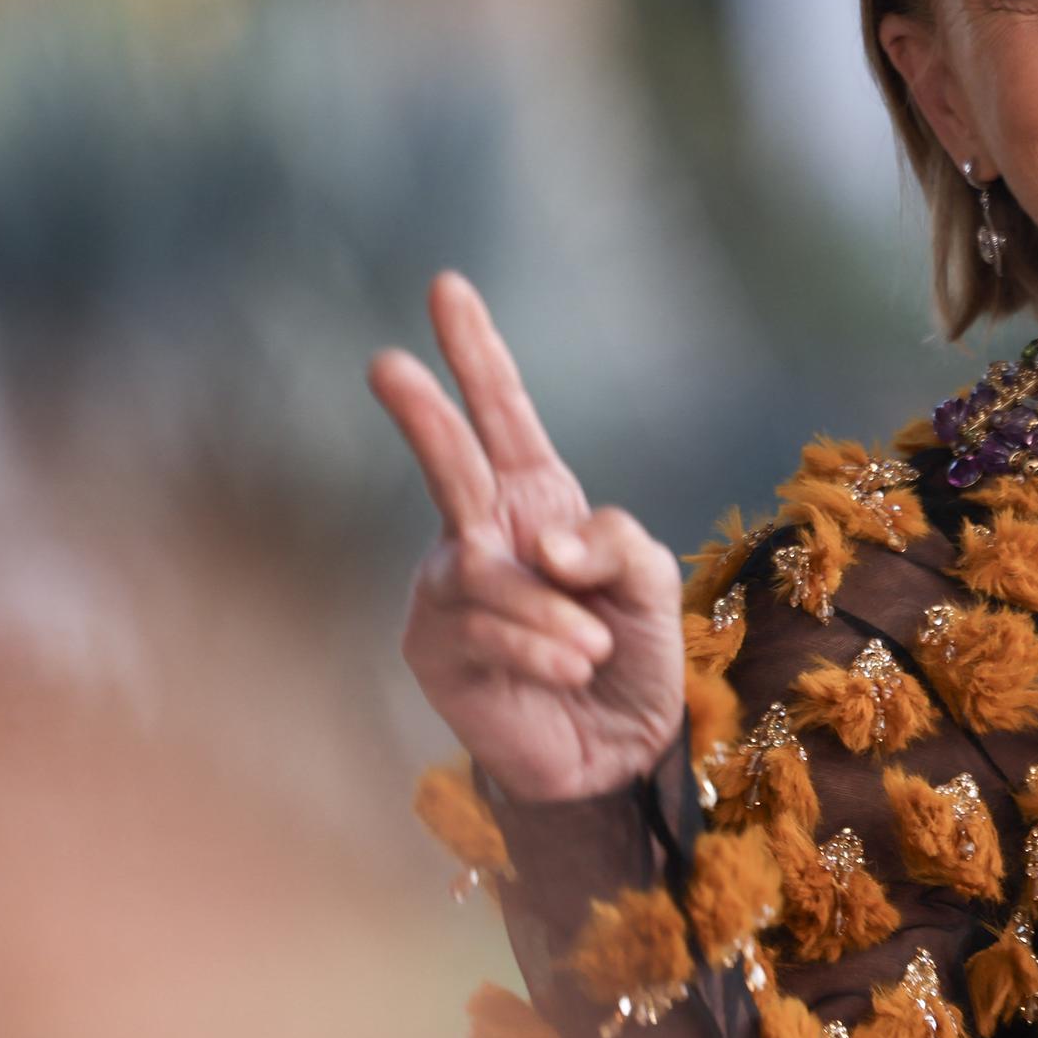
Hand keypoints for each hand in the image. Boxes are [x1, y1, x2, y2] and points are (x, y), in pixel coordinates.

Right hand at [371, 269, 689, 802]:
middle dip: (422, 414)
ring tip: (590, 649)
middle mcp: (483, 534)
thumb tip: (539, 543)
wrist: (616, 750)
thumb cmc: (629, 655)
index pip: (505, 417)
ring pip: (490, 575)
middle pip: (451, 463)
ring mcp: (450, 591)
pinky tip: (569, 671)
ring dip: (555, 616)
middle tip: (386, 363)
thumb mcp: (651, 582)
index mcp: (537, 501)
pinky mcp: (436, 649)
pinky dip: (544, 650)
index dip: (478, 354)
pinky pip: (489, 631)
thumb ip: (615, 543)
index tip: (448, 287)